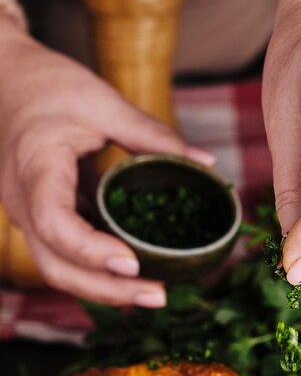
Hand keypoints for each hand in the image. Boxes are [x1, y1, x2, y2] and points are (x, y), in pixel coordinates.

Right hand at [0, 18, 213, 306]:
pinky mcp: (43, 217)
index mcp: (35, 169)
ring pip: (59, 269)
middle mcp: (23, 203)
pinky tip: (134, 276)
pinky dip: (99, 271)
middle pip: (57, 266)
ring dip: (105, 289)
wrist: (3, 79)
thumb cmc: (46, 84)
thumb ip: (152, 135)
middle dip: (107, 290)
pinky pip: (67, 255)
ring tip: (152, 293)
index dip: (92, 251)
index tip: (133, 263)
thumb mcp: (102, 102)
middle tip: (159, 295)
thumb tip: (204, 163)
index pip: (55, 225)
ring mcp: (30, 214)